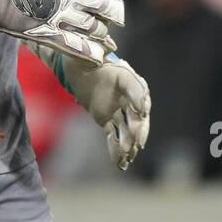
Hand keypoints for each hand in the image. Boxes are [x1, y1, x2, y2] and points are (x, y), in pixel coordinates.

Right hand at [0, 0, 127, 63]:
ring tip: (106, 40)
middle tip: (116, 18)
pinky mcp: (50, 34)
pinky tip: (99, 56)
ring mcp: (61, 16)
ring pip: (95, 28)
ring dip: (103, 34)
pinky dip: (90, 52)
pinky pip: (77, 46)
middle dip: (115, 14)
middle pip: (107, 7)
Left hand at [59, 52, 150, 169]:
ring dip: (129, 145)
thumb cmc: (88, 61)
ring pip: (128, 130)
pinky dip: (117, 151)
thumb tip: (101, 59)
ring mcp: (120, 111)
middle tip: (136, 143)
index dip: (139, 100)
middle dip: (137, 130)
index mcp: (130, 79)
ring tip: (128, 157)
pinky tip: (120, 164)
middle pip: (137, 116)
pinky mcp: (109, 121)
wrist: (80, 71)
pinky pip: (115, 137)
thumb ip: (96, 56)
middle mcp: (130, 98)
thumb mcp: (91, 58)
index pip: (138, 91)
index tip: (141, 111)